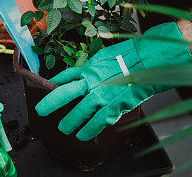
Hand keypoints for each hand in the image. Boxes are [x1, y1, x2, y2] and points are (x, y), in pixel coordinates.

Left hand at [35, 22, 191, 140]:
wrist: (149, 60)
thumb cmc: (131, 56)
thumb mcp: (106, 56)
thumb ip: (92, 66)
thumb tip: (80, 72)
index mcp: (90, 67)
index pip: (66, 76)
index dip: (54, 84)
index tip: (48, 90)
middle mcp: (92, 80)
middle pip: (65, 94)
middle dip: (51, 104)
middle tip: (42, 112)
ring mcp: (102, 94)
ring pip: (79, 112)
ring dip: (70, 122)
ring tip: (64, 128)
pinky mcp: (114, 106)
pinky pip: (97, 122)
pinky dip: (89, 130)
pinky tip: (83, 135)